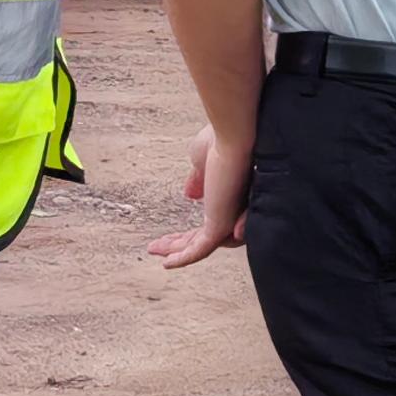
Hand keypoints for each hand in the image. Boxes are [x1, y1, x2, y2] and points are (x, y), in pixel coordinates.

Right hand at [145, 122, 250, 268]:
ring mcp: (230, 217)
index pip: (214, 217)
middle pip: (209, 234)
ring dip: (181, 251)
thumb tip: (191, 194)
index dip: (194, 225)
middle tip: (160, 246)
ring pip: (205, 245)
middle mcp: (236, 208)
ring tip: (160, 253)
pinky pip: (202, 249)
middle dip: (183, 242)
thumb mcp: (204, 161)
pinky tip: (166, 262)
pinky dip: (184, 258)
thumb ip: (200, 178)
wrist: (234, 133)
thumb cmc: (224, 138)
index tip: (173, 232)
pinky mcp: (222, 224)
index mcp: (234, 194)